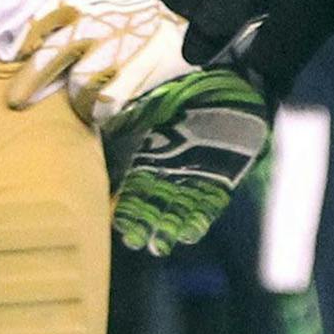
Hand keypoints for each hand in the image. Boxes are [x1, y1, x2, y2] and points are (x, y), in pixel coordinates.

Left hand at [7, 0, 191, 124]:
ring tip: (84, 105)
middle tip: (15, 102)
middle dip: (30, 82)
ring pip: (77, 87)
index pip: (39, 21)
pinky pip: (105, 103)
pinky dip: (100, 113)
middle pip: (49, 58)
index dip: (24, 42)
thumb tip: (27, 34)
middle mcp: (91, 26)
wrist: (182, 14)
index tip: (16, 57)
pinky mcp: (134, 72)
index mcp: (81, 6)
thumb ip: (66, 12)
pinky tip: (102, 113)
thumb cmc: (132, 13)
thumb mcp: (97, 1)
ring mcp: (113, 51)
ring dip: (77, 101)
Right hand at [109, 68, 270, 255]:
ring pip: (177, 210)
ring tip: (159, 244)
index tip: (118, 223)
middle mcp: (171, 172)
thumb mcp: (156, 102)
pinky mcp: (221, 183)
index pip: (134, 188)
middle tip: (136, 240)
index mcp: (151, 155)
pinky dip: (199, 219)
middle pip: (154, 205)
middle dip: (144, 223)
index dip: (127, 207)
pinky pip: (208, 206)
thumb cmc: (191, 93)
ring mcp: (196, 179)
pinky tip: (190, 233)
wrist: (232, 89)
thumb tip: (102, 121)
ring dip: (169, 227)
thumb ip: (131, 115)